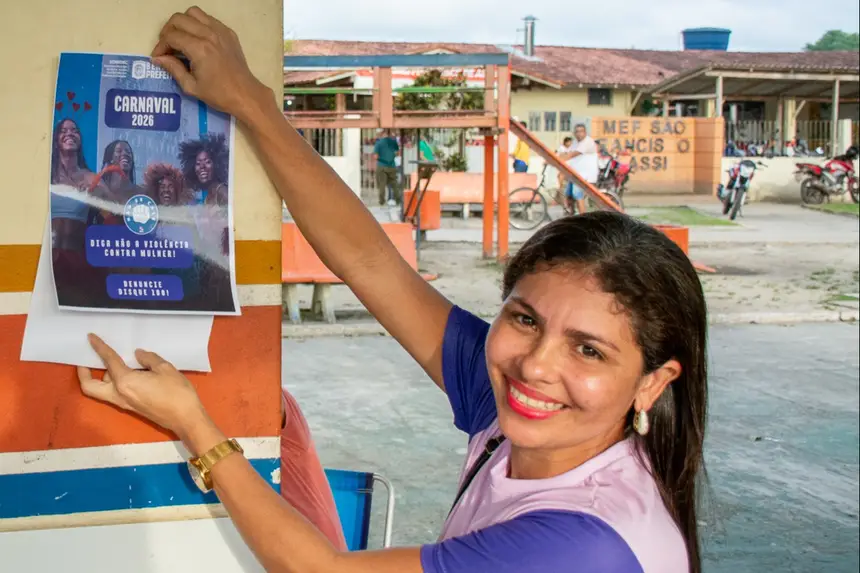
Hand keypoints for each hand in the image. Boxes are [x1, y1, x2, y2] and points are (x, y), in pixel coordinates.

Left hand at [77, 334, 208, 440]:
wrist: (185, 418)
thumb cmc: (177, 392)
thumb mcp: (165, 369)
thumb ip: (148, 359)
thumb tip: (137, 354)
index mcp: (125, 382)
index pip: (108, 361)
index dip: (99, 347)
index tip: (90, 338)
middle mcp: (118, 394)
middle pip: (89, 386)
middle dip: (83, 373)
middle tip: (86, 360)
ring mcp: (124, 403)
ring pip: (101, 390)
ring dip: (102, 377)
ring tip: (113, 363)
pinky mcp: (131, 407)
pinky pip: (114, 393)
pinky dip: (113, 382)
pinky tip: (126, 372)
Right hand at [151, 6, 270, 121]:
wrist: (245, 94)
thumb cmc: (218, 94)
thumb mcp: (191, 86)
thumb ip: (173, 68)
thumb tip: (157, 59)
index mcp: (199, 49)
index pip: (171, 37)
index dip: (160, 46)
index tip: (158, 57)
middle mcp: (209, 35)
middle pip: (179, 19)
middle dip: (167, 31)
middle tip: (167, 46)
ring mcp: (221, 31)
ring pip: (193, 13)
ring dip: (182, 23)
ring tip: (180, 38)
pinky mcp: (229, 32)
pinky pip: (208, 19)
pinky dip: (198, 24)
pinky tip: (197, 38)